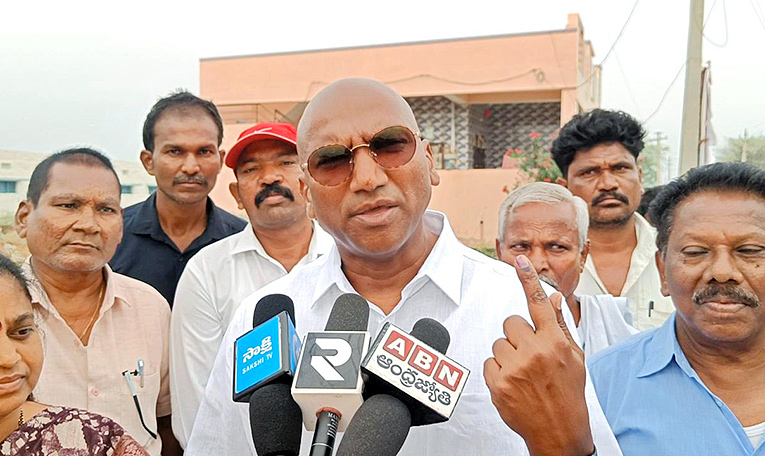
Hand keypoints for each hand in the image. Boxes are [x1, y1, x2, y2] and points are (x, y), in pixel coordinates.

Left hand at [484, 255, 593, 455]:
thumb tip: (553, 299)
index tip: (519, 262)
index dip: (528, 281)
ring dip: (507, 355)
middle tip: (529, 355)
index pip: (540, 305)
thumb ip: (560, 327)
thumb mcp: (574, 359)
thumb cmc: (568, 394)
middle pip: (511, 324)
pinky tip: (513, 383)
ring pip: (498, 343)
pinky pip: (489, 362)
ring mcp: (515, 368)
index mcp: (555, 343)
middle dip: (517, 336)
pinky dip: (498, 371)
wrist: (560, 432)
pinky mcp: (499, 383)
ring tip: (523, 373)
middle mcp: (535, 352)